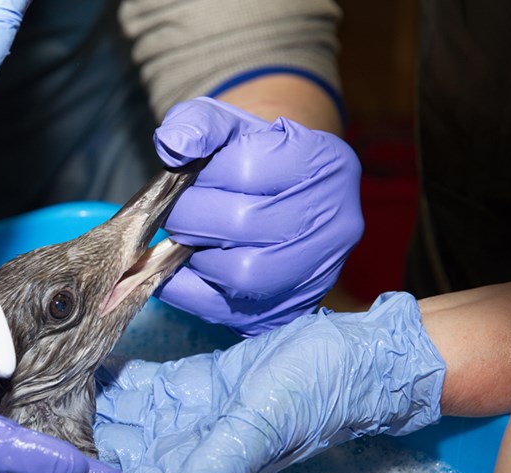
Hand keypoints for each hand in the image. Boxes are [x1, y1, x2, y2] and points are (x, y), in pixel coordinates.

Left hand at [23, 292, 445, 472]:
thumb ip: (218, 465)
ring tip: (26, 385)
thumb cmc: (317, 391)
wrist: (351, 357)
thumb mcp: (263, 423)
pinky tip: (71, 361)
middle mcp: (179, 453)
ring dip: (72, 409)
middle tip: (8, 415)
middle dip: (58, 444)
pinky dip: (101, 378)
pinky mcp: (186, 387)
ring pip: (110, 423)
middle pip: (101, 460)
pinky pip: (131, 388)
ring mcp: (179, 419)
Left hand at [153, 97, 363, 336]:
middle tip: (178, 211)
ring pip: (240, 272)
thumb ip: (198, 122)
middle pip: (243, 222)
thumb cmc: (252, 159)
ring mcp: (317, 271)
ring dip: (195, 255)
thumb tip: (174, 144)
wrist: (280, 202)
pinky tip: (179, 268)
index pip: (244, 168)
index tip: (191, 175)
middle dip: (190, 216)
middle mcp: (336, 220)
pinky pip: (225, 309)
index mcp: (326, 162)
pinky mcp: (289, 311)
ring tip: (190, 238)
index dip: (201, 174)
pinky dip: (186, 289)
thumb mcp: (230, 126)